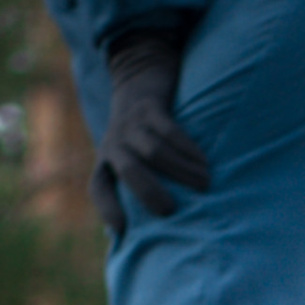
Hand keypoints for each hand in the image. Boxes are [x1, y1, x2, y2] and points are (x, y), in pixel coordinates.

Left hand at [90, 27, 210, 243]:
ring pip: (154, 151)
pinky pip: (168, 130)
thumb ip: (136, 183)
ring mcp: (131, 123)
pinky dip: (188, 148)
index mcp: (107, 159)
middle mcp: (115, 142)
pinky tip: (205, 161)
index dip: (107, 208)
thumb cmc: (141, 131)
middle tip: (171, 210)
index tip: (122, 229)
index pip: (99, 187)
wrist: (138, 76)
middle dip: (149, 192)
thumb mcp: (129, 154)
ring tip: (205, 184)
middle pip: (129, 170)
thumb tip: (154, 228)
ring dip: (182, 171)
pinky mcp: (149, 106)